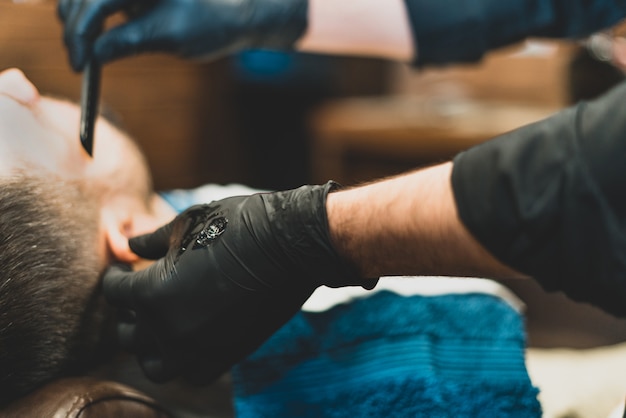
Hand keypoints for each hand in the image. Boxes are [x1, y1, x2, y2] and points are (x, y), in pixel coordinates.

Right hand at [58, 0, 307, 70]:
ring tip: (83, 57)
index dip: (82, 32)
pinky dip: (89, 21)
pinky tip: (90, 45)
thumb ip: (130, 41)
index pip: (96, 0)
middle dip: (75, 29)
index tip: (80, 64)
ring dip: (77, 23)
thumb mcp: (170, 37)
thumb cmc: (210, 24)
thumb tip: (94, 54)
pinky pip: (96, 3)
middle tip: (78, 65)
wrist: (234, 17)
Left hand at [102, 182, 374, 383]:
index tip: (124, 268)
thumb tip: (129, 246)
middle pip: (128, 333)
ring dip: (151, 346)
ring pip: (155, 365)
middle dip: (129, 311)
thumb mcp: (189, 223)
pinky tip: (190, 338)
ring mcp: (199, 348)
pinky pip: (192, 374)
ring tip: (159, 325)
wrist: (292, 245)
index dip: (115, 277)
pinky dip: (184, 361)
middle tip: (140, 294)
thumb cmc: (239, 225)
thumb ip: (151, 241)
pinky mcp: (228, 355)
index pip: (114, 293)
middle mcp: (170, 329)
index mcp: (153, 293)